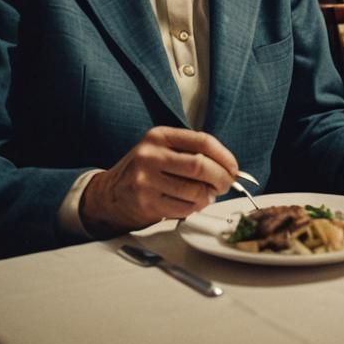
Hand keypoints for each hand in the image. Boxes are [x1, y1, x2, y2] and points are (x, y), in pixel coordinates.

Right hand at [80, 126, 237, 236]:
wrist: (110, 193)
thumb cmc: (144, 169)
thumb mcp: (161, 148)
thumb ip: (190, 151)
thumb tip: (227, 166)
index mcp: (160, 136)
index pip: (202, 141)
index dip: (224, 155)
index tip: (234, 167)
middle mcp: (152, 155)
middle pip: (200, 165)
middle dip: (221, 177)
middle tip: (227, 184)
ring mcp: (147, 180)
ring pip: (194, 190)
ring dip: (209, 196)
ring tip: (208, 195)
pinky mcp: (147, 202)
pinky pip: (183, 208)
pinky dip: (195, 207)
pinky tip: (193, 203)